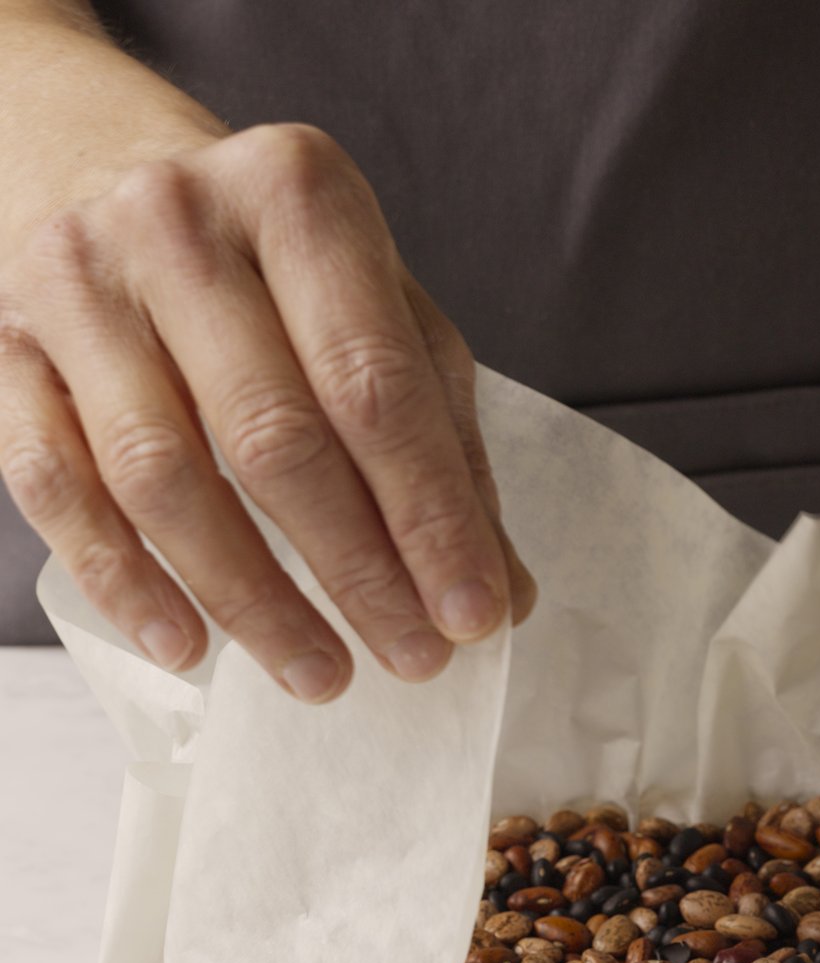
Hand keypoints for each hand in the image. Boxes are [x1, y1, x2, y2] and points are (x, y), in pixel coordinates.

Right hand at [0, 122, 535, 700]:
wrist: (100, 161)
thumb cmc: (273, 266)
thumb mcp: (380, 313)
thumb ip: (444, 442)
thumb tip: (501, 592)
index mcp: (297, 196)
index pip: (375, 386)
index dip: (430, 516)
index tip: (473, 617)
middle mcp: (178, 224)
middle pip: (274, 437)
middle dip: (357, 571)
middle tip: (411, 660)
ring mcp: (79, 287)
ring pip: (161, 476)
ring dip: (250, 598)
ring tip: (321, 674)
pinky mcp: (10, 353)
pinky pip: (56, 489)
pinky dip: (123, 582)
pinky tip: (189, 649)